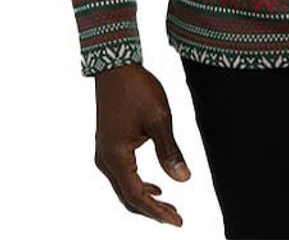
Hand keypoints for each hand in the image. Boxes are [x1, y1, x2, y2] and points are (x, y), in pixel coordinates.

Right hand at [94, 63, 191, 225]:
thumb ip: (170, 151)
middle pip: (127, 197)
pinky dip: (137, 185)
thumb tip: (184, 180)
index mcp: (116, 157)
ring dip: (145, 199)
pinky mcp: (107, 145)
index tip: (178, 222)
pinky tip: (154, 186)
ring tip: (169, 206)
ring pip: (123, 188)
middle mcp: (105, 160)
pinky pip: (121, 175)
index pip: (137, 196)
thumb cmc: (137, 89)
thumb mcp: (159, 119)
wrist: (115, 67)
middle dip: (152, 211)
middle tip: (176, 218)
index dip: (157, 213)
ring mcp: (103, 153)